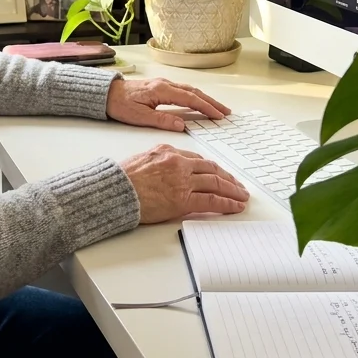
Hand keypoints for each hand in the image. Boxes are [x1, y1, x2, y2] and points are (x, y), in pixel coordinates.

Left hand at [105, 78, 230, 131]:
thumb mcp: (139, 117)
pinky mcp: (160, 86)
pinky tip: (199, 102)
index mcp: (161, 91)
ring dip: (205, 98)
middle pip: (194, 92)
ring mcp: (163, 84)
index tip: (218, 115)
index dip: (206, 107)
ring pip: (190, 90)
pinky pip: (183, 90)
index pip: (190, 99)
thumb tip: (182, 125)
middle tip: (225, 112)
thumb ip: (161, 120)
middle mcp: (165, 84)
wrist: (106, 93)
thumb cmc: (120, 104)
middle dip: (211, 102)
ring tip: (217, 108)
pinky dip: (195, 96)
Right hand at [120, 144, 248, 222]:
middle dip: (227, 178)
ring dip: (232, 190)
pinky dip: (227, 203)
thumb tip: (168, 171)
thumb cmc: (122, 180)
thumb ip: (160, 162)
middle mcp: (178, 163)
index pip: (197, 159)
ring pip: (216, 182)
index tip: (219, 174)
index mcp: (168, 151)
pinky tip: (235, 206)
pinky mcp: (183, 199)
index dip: (212, 168)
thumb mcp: (142, 160)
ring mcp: (182, 181)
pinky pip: (211, 200)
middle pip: (211, 169)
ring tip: (242, 196)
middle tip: (237, 185)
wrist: (115, 192)